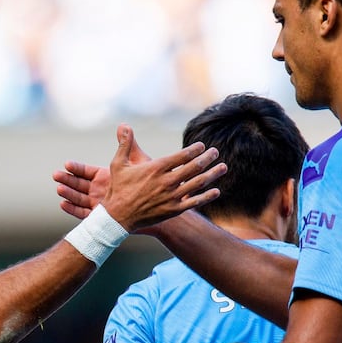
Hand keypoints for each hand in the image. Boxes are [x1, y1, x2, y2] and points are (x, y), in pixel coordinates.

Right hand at [52, 124, 149, 219]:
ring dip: (68, 194)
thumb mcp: (136, 163)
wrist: (155, 209)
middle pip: (78, 184)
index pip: (86, 172)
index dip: (76, 168)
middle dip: (67, 180)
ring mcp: (98, 204)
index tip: (66, 164)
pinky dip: (73, 210)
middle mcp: (99, 190)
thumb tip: (124, 125)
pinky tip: (63, 204)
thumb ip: (128, 146)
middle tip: (55, 175)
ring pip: (79, 198)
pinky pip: (84, 213)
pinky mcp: (100, 216)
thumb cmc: (149, 185)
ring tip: (59, 189)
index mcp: (104, 177)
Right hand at [53, 124, 225, 230]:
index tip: (201, 146)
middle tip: (215, 152)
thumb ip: (125, 144)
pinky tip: (216, 191)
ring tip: (223, 167)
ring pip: (198, 183)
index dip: (195, 149)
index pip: (182, 156)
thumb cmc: (118, 189)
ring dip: (213, 174)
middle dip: (208, 158)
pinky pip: (195, 202)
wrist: (118, 217)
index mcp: (156, 168)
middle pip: (194, 167)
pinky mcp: (173, 210)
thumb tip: (124, 125)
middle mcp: (167, 181)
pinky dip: (207, 196)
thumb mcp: (118, 164)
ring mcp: (172, 197)